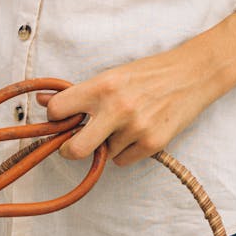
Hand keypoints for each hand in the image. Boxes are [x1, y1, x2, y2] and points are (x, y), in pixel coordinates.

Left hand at [36, 49, 211, 166]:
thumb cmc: (149, 73)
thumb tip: (42, 101)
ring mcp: (136, 128)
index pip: (57, 111)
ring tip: (124, 125)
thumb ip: (78, 92)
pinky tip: (137, 132)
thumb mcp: (111, 74)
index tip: (62, 120)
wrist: (193, 74)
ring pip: (103, 154)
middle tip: (73, 145)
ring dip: (108, 145)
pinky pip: (123, 161)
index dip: (56, 118)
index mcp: (101, 86)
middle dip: (69, 150)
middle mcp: (117, 108)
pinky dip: (126, 152)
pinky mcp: (153, 143)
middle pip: (75, 149)